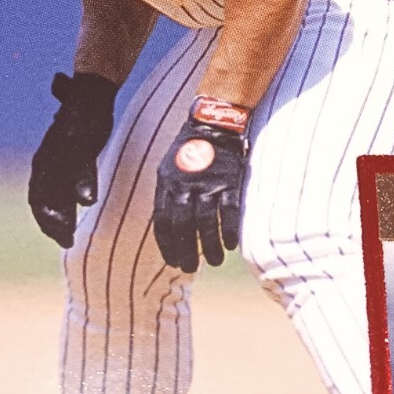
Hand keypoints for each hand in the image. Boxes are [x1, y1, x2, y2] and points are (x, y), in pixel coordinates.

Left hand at [28, 72, 118, 248]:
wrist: (88, 93)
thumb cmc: (80, 123)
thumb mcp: (69, 150)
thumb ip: (70, 172)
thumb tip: (77, 197)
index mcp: (44, 161)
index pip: (37, 197)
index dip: (44, 219)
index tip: (57, 236)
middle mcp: (48, 158)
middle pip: (44, 197)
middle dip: (51, 223)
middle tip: (64, 241)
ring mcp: (63, 151)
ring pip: (58, 187)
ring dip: (62, 213)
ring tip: (67, 234)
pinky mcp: (81, 141)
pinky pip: (80, 165)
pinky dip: (82, 183)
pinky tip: (87, 199)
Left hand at [152, 119, 247, 273]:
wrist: (213, 124)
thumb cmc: (190, 149)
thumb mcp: (168, 168)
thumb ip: (168, 194)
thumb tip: (168, 226)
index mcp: (166, 184)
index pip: (162, 223)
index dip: (167, 245)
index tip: (172, 261)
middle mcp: (184, 187)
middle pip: (182, 228)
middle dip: (186, 252)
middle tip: (190, 269)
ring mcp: (207, 185)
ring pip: (205, 224)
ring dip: (209, 247)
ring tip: (214, 262)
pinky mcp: (228, 182)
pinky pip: (228, 213)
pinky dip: (229, 231)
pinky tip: (231, 245)